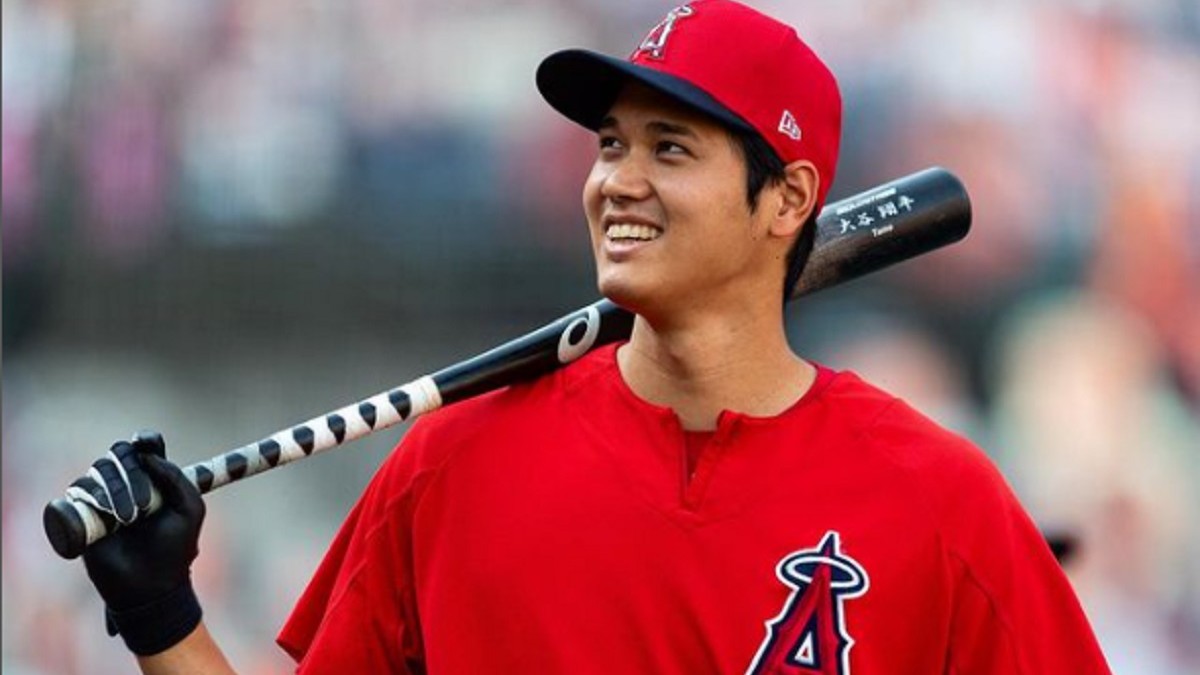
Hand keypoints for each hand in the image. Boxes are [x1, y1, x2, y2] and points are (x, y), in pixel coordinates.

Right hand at [74, 431, 206, 655]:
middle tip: (145, 505)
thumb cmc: (174, 548)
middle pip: (121, 454)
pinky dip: (91, 497)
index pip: (146, 448)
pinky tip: (108, 516)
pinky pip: (78, 491)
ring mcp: (104, 498)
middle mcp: (128, 484)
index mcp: (155, 479)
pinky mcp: (83, 515)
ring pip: (100, 470)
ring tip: (129, 519)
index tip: (144, 443)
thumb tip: (147, 454)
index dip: (145, 441)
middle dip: (133, 473)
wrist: (149, 585)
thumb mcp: (189, 509)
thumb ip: (175, 477)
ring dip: (116, 490)